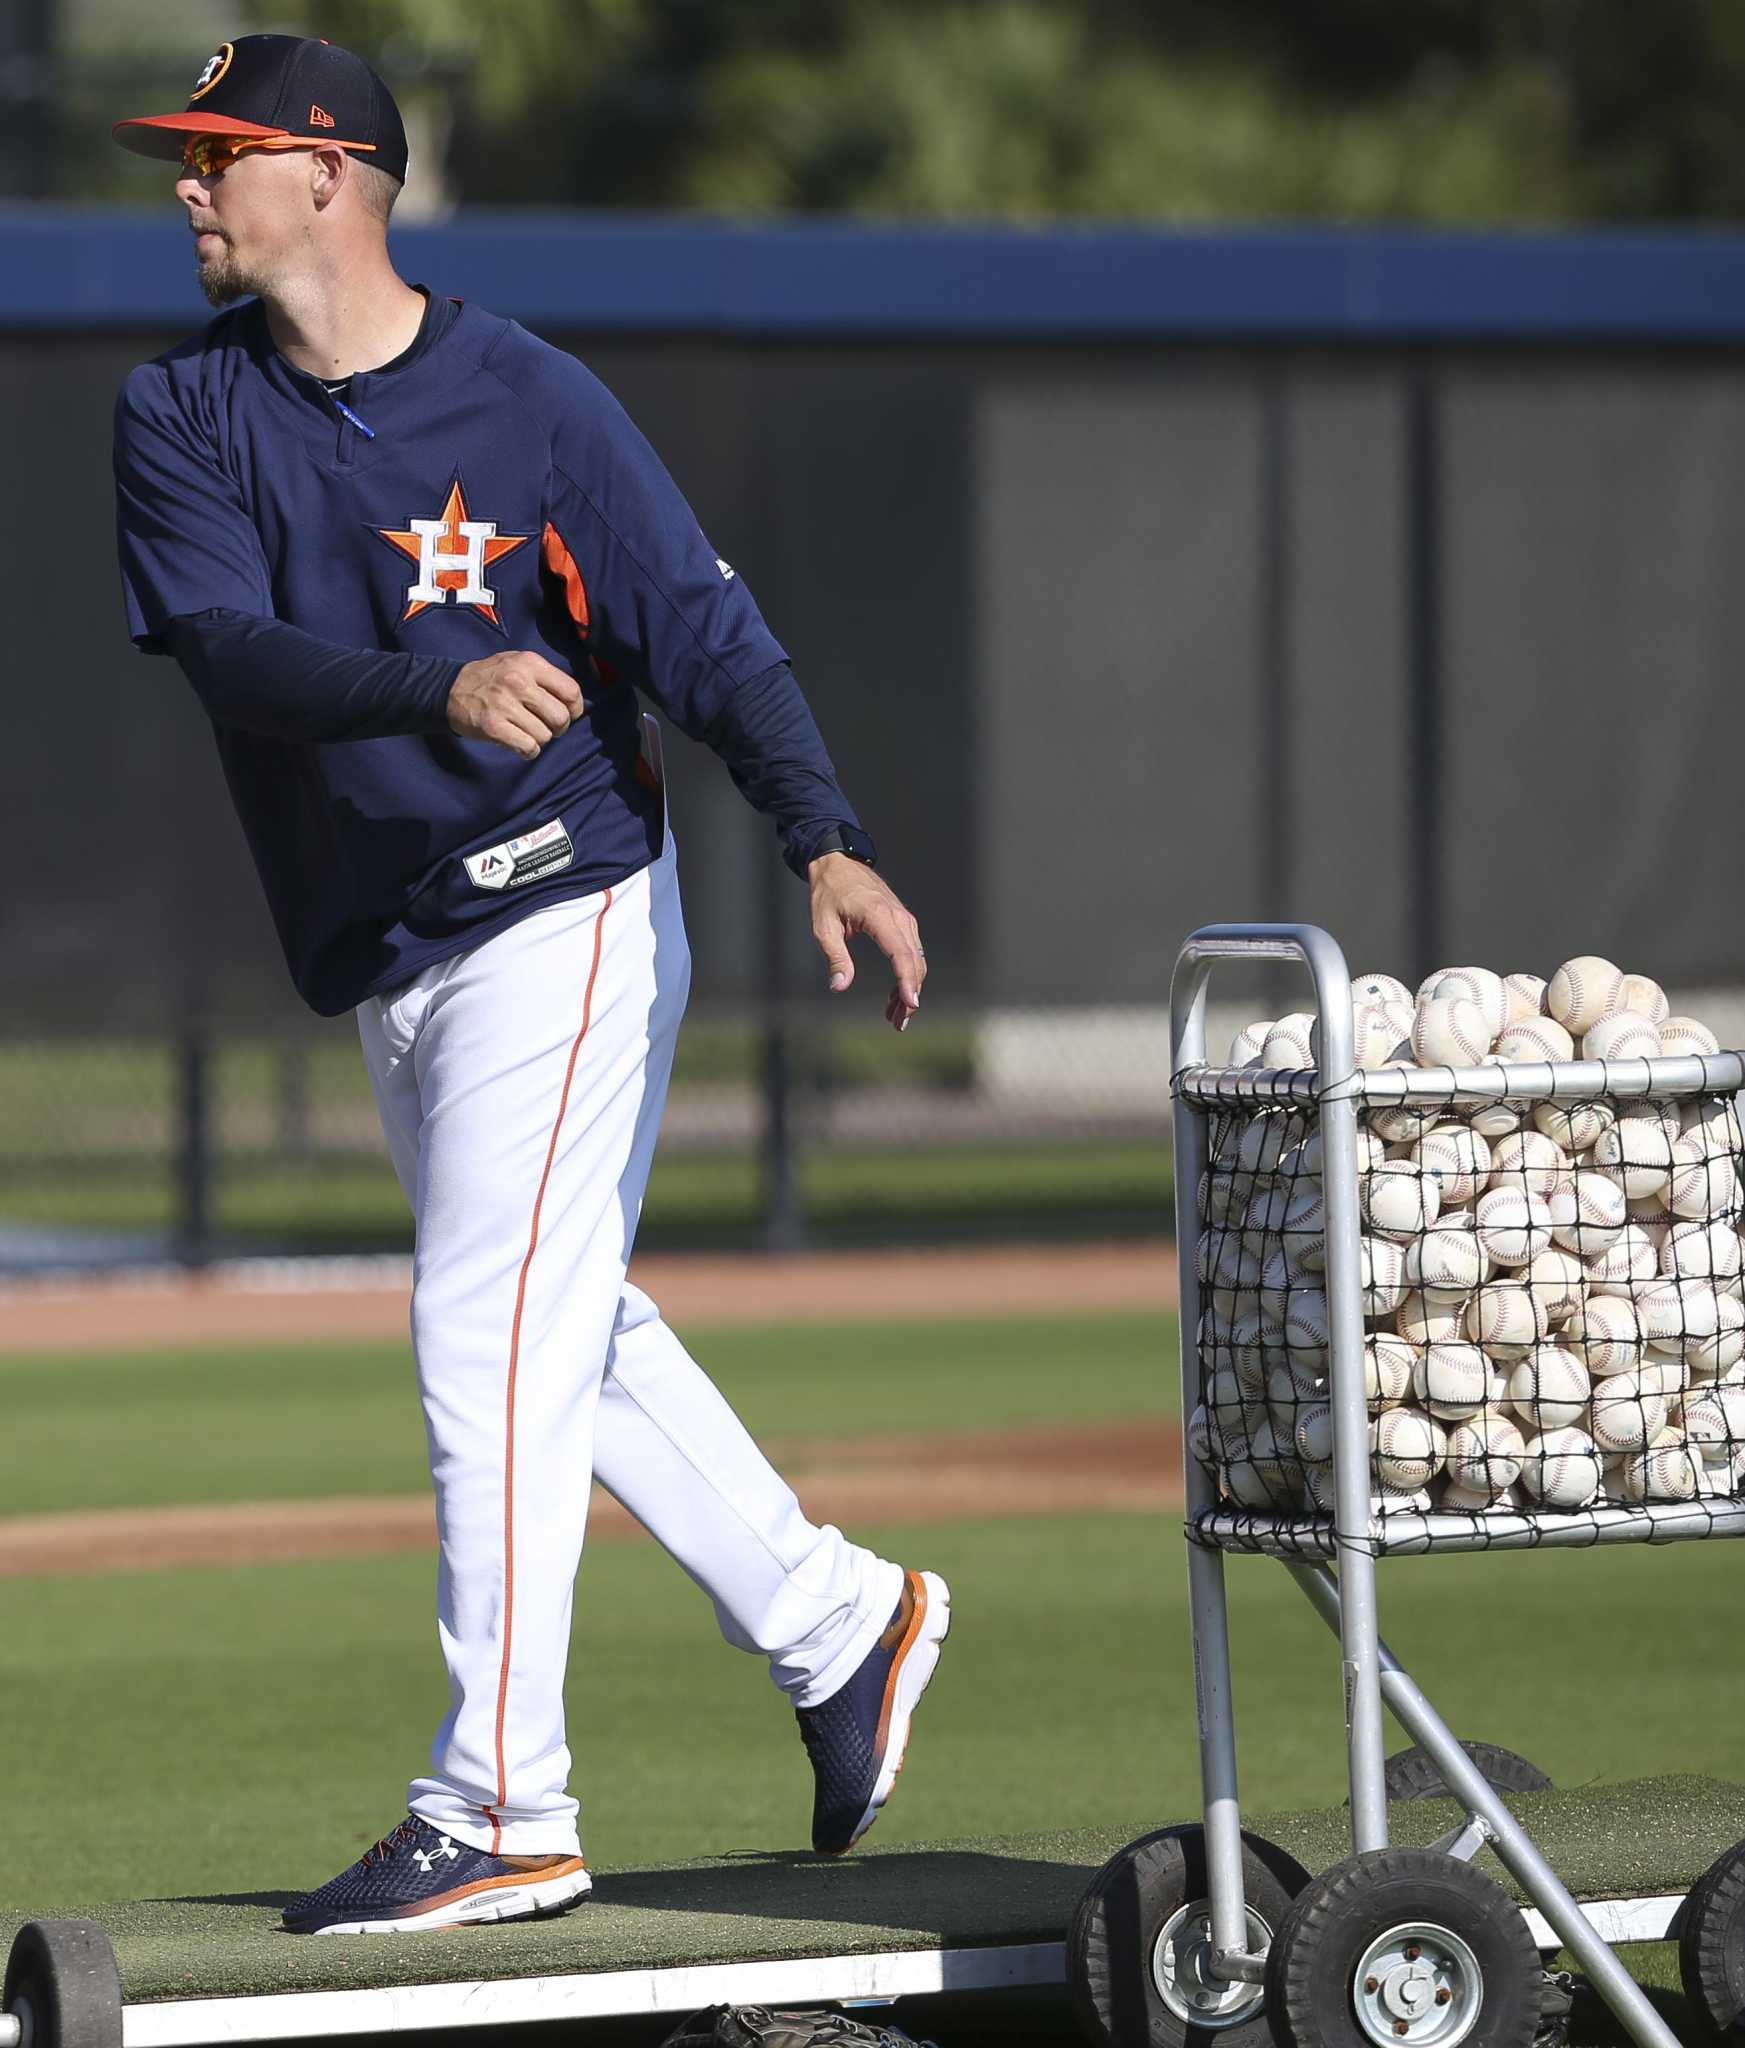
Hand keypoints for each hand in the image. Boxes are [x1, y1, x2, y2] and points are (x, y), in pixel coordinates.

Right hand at [448, 651, 582, 760]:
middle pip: (561, 717)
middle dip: (559, 728)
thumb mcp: (517, 663)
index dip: (575, 709)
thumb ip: (545, 677)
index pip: (571, 691)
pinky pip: (528, 747)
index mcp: (530, 663)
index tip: (567, 715)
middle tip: (546, 726)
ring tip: (526, 731)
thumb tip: (573, 702)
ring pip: (545, 735)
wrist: (449, 689)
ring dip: (540, 739)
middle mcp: (519, 682)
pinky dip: (528, 751)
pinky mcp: (493, 726)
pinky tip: (520, 743)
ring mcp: (505, 704)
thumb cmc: (491, 677)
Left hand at [808, 853, 925, 1031]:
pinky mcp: (903, 923)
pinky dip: (907, 975)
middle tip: (898, 1023)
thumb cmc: (828, 893)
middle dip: (909, 996)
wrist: (839, 863)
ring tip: (895, 1016)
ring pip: (917, 961)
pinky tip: (895, 995)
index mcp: (880, 916)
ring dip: (909, 989)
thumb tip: (839, 986)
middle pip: (914, 963)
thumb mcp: (823, 927)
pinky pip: (911, 953)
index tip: (910, 1004)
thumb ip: (835, 957)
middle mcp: (899, 918)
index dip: (907, 981)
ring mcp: (904, 920)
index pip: (901, 954)